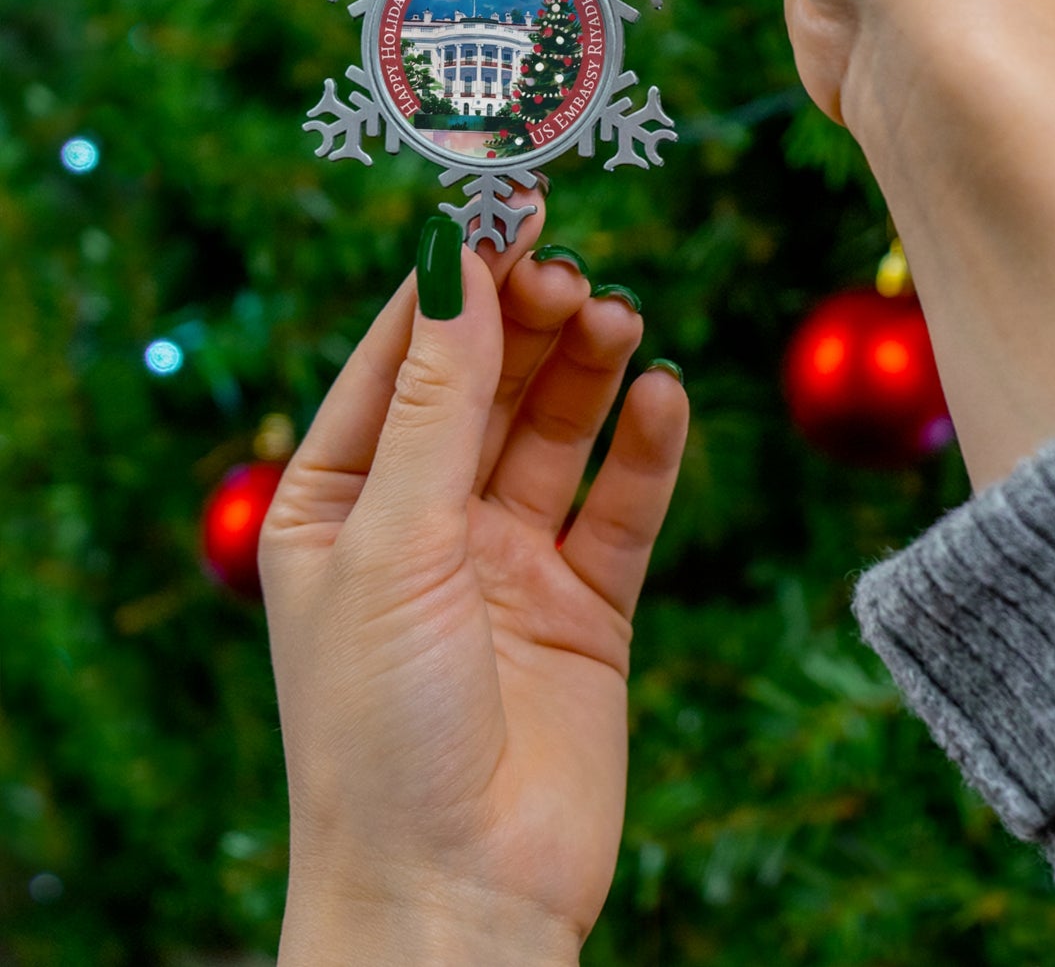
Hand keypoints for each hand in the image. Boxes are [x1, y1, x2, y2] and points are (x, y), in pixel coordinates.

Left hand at [259, 204, 687, 963]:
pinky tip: (665, 397)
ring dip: (589, 370)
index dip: (453, 280)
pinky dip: (647, 449)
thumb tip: (454, 258)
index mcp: (340, 501)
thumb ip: (437, 400)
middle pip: (486, 384)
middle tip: (572, 272)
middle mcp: (424, 521)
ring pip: (557, 431)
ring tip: (621, 319)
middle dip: (527, 321)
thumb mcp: (394, 541)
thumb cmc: (381, 727)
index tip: (506, 206)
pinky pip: (622, 505)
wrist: (459, 898)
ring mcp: (508, 560)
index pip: (400, 359)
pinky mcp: (586, 604)